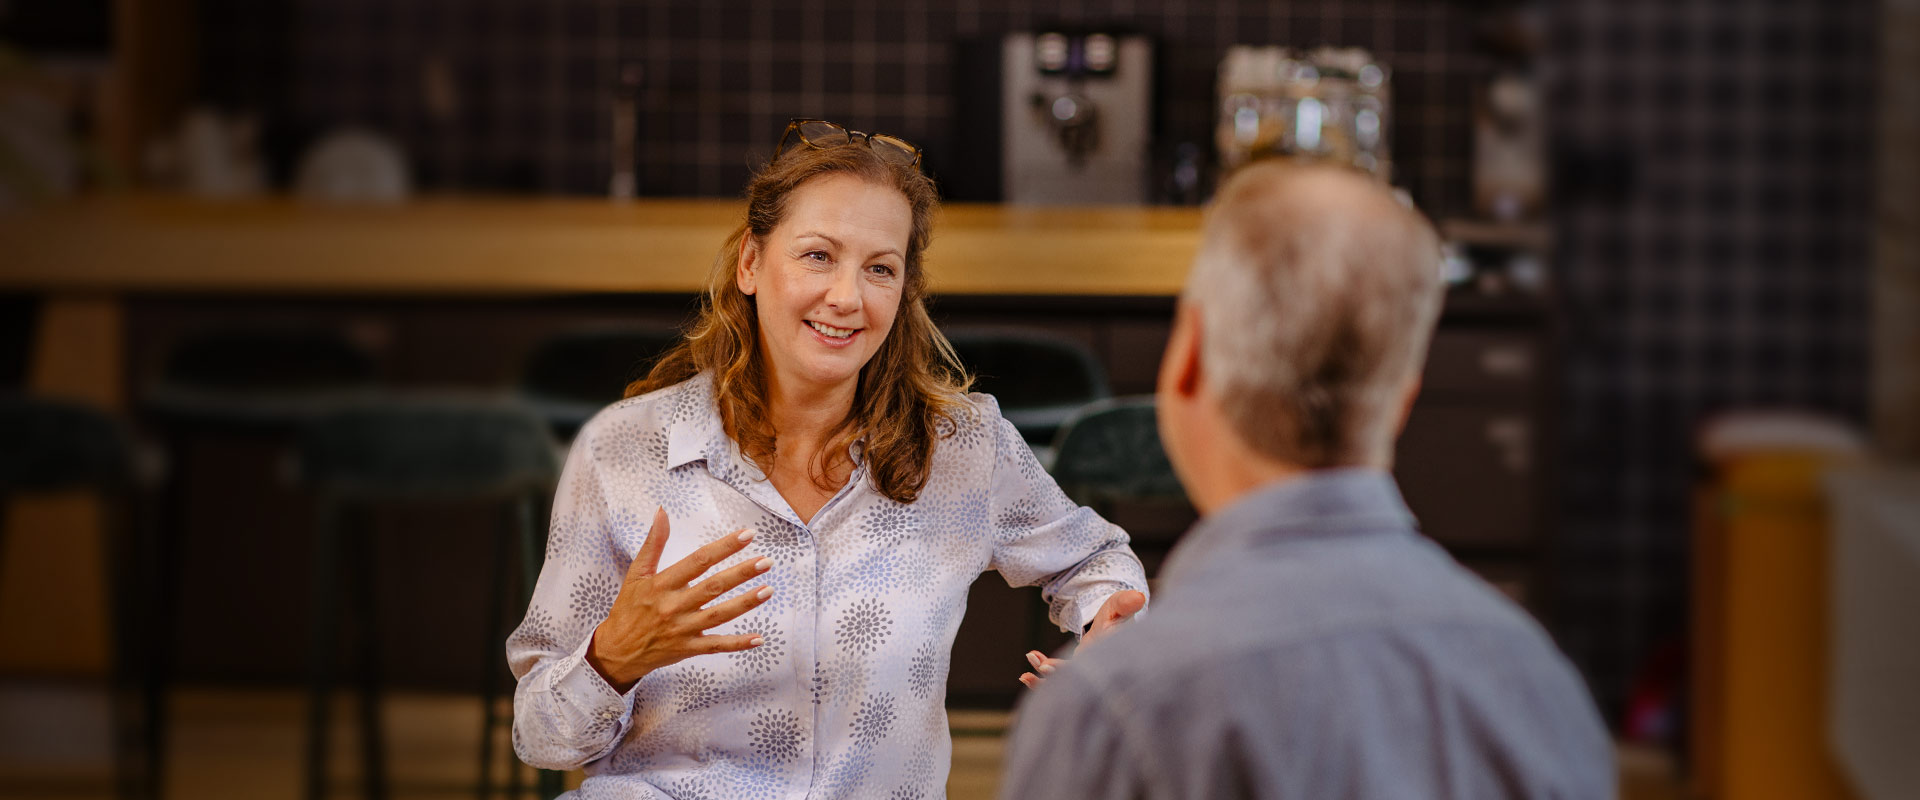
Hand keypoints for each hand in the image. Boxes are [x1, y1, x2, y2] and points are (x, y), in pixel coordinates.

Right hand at [585, 507, 772, 691]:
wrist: (616, 650)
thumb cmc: (628, 609)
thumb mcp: (636, 574)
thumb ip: (653, 543)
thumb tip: (662, 512)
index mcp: (663, 584)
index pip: (698, 561)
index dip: (724, 547)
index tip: (747, 535)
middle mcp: (674, 606)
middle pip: (713, 586)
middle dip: (741, 573)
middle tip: (765, 562)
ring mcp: (682, 629)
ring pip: (719, 615)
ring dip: (745, 603)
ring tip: (768, 590)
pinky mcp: (688, 648)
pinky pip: (716, 646)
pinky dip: (737, 644)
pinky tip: (759, 638)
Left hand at [1017, 590, 1145, 689]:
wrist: (1116, 633)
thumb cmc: (1117, 621)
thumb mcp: (1119, 610)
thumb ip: (1124, 604)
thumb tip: (1138, 596)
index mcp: (1105, 659)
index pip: (1087, 669)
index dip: (1066, 669)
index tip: (1046, 666)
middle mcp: (1094, 672)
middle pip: (1074, 681)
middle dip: (1054, 677)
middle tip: (1037, 670)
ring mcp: (1083, 677)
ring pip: (1063, 685)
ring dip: (1044, 683)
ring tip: (1024, 676)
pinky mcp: (1073, 676)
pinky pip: (1056, 683)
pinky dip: (1041, 682)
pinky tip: (1025, 676)